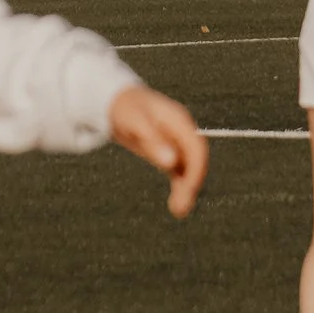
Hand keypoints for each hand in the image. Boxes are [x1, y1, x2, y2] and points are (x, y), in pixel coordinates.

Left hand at [110, 84, 209, 218]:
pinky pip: (179, 172)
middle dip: (192, 183)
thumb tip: (172, 163)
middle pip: (195, 160)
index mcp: (179, 121)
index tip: (189, 189)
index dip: (196, 169)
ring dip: (186, 189)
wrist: (117, 101)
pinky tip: (176, 204)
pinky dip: (180, 187)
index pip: (197, 147)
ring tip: (179, 211)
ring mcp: (177, 142)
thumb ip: (153, 141)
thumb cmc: (126, 109)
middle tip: (180, 208)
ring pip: (188, 169)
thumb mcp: (135, 123)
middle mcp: (182, 132)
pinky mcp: (169, 152)